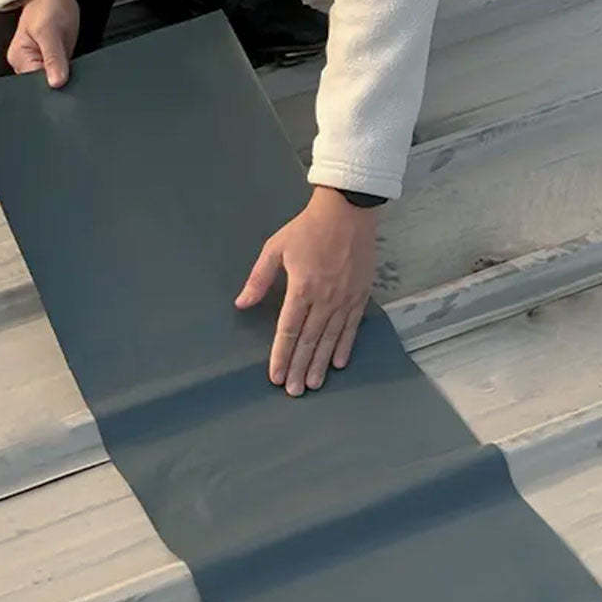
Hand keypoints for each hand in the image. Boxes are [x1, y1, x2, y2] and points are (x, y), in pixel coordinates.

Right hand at [7, 0, 78, 86]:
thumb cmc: (48, 6)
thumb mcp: (51, 32)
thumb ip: (54, 59)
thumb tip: (56, 82)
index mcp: (19, 59)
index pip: (36, 85)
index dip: (52, 83)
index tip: (63, 74)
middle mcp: (25, 65)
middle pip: (44, 85)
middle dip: (58, 79)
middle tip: (65, 59)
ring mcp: (38, 64)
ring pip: (53, 80)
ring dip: (64, 73)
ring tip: (65, 54)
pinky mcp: (50, 62)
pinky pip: (59, 73)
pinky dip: (66, 69)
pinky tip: (68, 58)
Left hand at [235, 186, 377, 395]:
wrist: (348, 211)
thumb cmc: (308, 228)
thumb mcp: (276, 248)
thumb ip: (259, 279)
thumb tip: (241, 303)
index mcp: (302, 288)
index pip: (289, 330)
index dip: (281, 355)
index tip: (274, 375)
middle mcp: (325, 299)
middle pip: (310, 341)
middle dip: (299, 368)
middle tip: (293, 391)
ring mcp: (345, 299)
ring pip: (331, 339)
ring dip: (321, 364)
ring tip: (313, 384)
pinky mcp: (360, 295)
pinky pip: (352, 327)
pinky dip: (345, 346)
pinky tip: (339, 363)